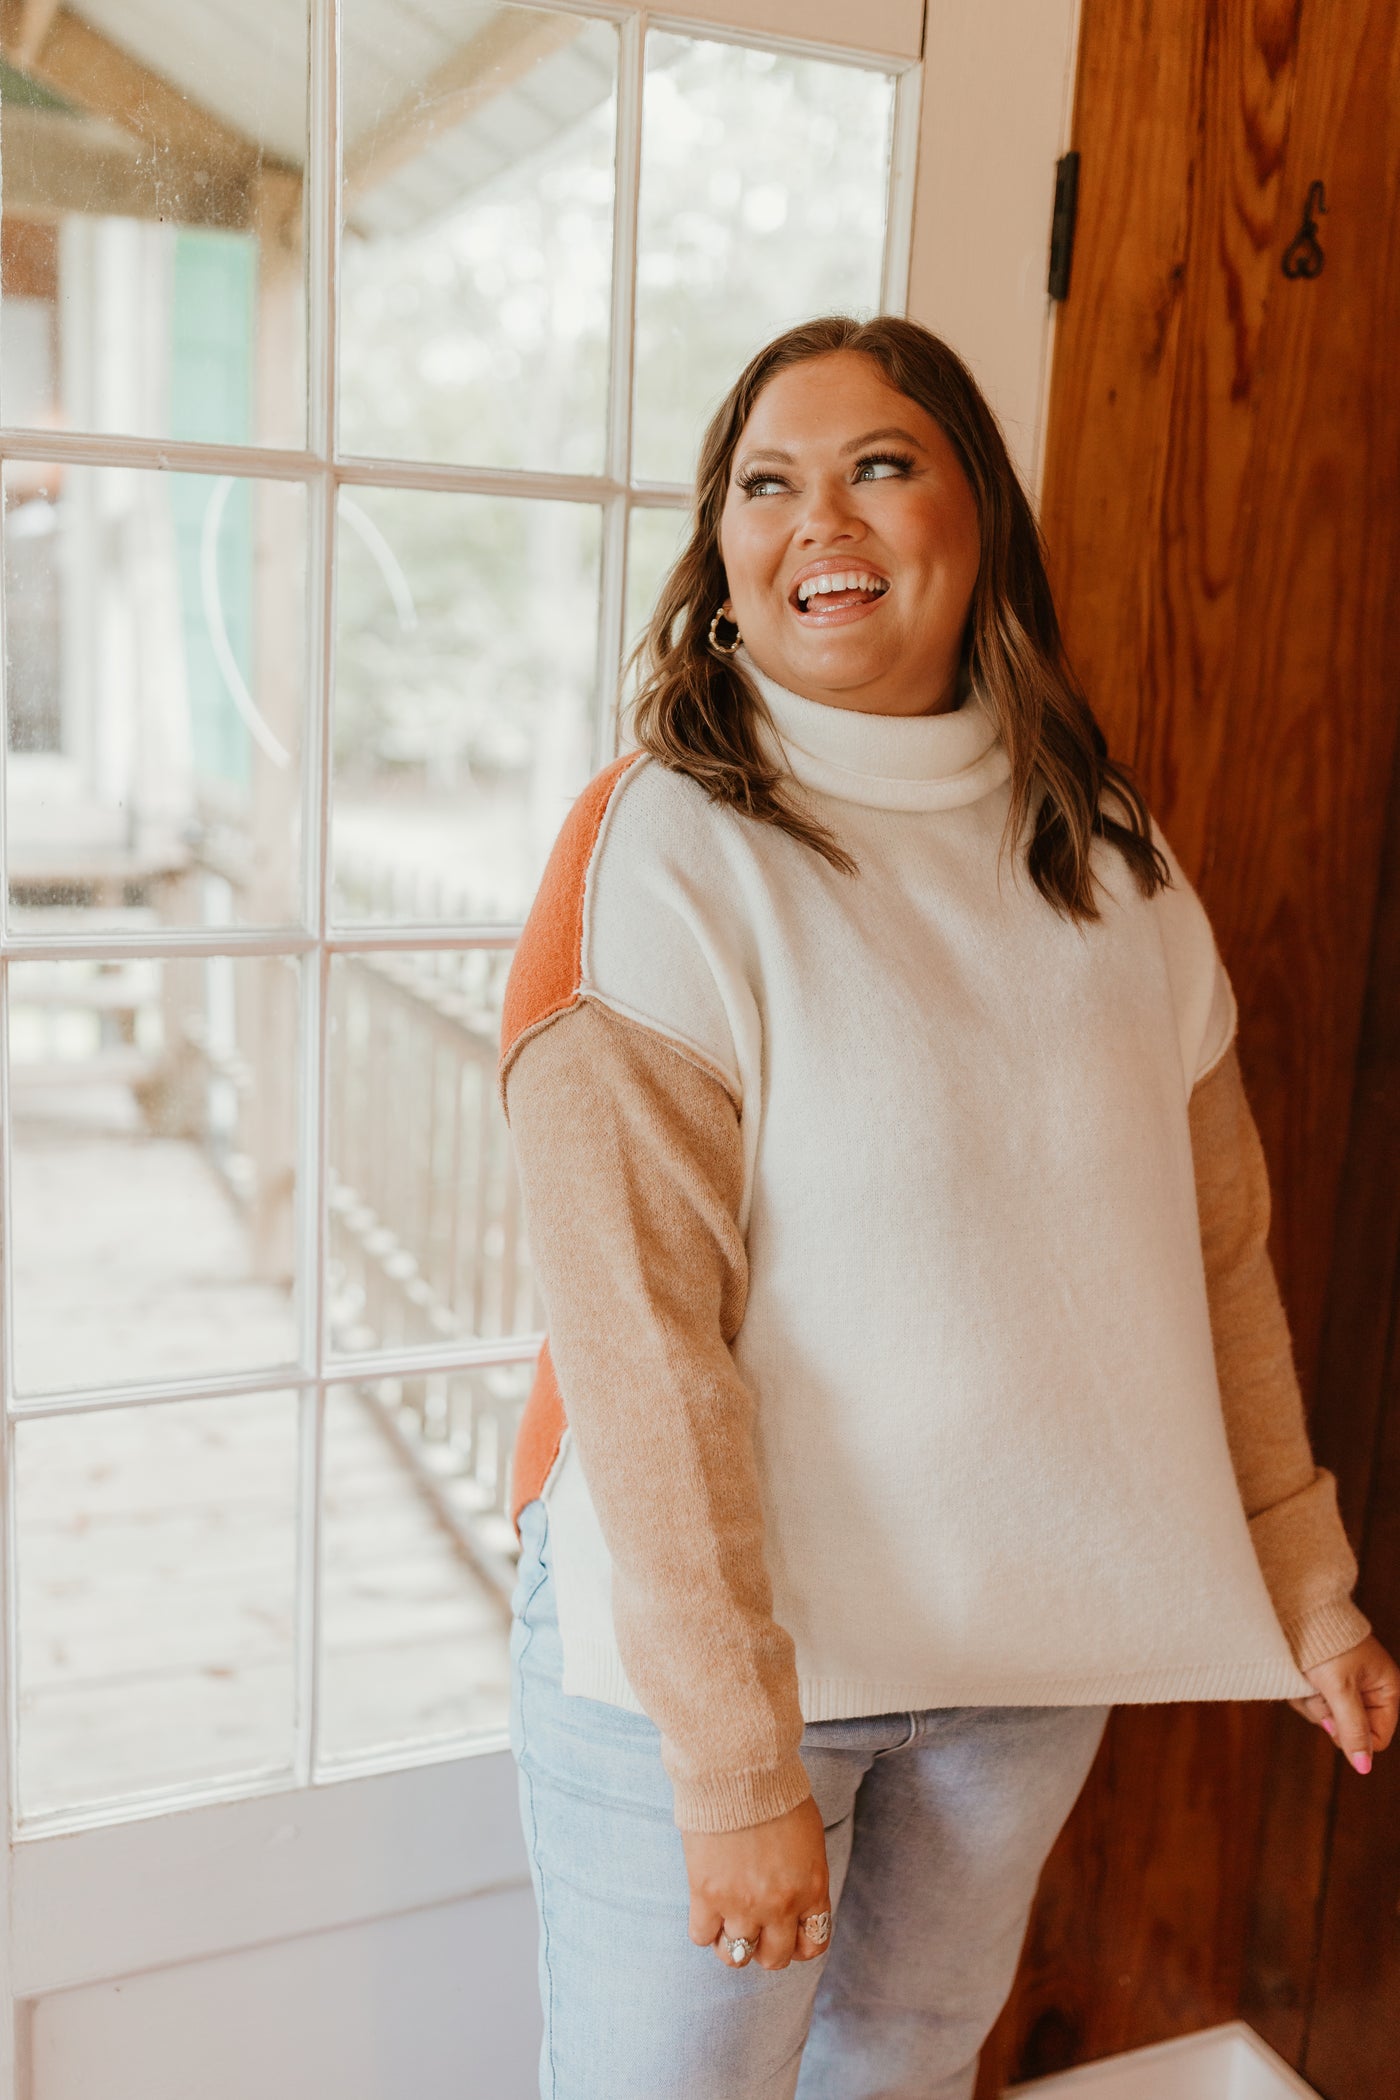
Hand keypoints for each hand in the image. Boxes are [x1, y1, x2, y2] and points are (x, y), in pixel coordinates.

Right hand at [683, 1792, 830, 1972]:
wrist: (740, 1768)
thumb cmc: (775, 1792)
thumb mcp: (808, 1838)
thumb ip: (805, 1874)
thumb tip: (794, 1898)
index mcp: (811, 1888)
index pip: (814, 1944)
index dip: (798, 1945)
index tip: (787, 1934)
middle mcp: (780, 1905)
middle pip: (775, 1959)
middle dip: (766, 1946)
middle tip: (755, 1926)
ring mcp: (743, 1904)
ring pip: (737, 1956)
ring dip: (732, 1942)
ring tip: (727, 1920)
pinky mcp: (707, 1894)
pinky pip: (702, 1936)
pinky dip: (705, 1928)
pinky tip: (707, 1907)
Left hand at [1288, 1632, 1399, 1771]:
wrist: (1297, 1608)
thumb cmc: (1326, 1644)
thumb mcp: (1340, 1689)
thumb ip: (1352, 1728)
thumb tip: (1364, 1767)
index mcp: (1386, 1689)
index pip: (1376, 1737)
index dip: (1352, 1736)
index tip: (1333, 1717)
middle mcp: (1367, 1690)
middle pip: (1346, 1729)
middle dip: (1327, 1713)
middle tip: (1320, 1687)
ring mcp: (1343, 1685)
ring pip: (1324, 1717)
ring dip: (1310, 1701)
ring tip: (1308, 1676)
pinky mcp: (1321, 1680)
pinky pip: (1310, 1703)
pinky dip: (1300, 1693)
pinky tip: (1298, 1675)